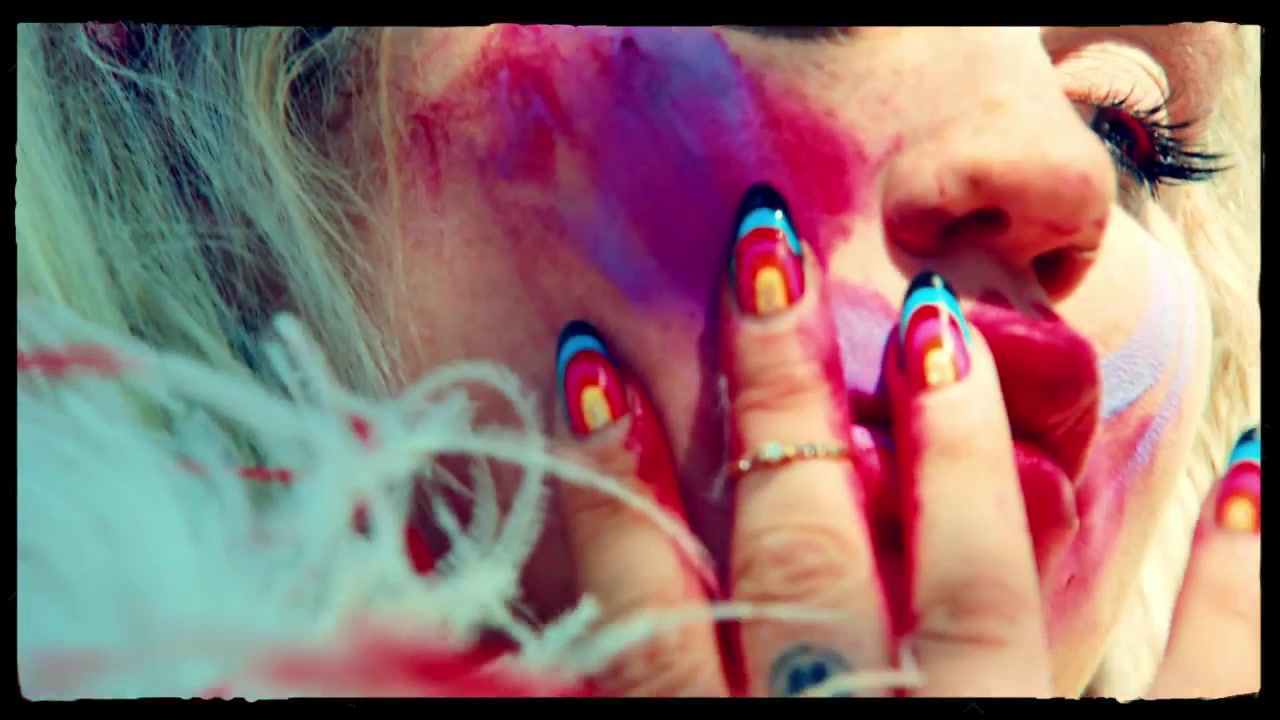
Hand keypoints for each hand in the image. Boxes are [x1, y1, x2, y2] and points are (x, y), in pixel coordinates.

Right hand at [549, 184, 1259, 696]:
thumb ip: (617, 703)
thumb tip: (510, 657)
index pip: (648, 606)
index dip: (610, 480)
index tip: (586, 362)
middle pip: (797, 550)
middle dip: (774, 398)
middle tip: (761, 253)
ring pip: (969, 586)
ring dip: (954, 446)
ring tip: (935, 320)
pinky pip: (1195, 694)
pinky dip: (1234, 589)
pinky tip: (1250, 473)